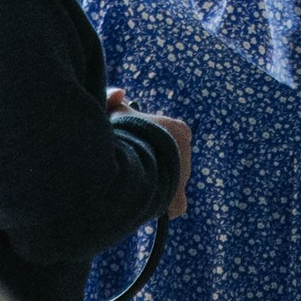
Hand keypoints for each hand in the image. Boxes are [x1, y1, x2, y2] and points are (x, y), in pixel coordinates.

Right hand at [122, 97, 192, 217]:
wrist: (129, 161)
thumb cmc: (122, 133)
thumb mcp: (115, 110)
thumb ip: (114, 99)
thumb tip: (121, 94)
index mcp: (178, 129)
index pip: (173, 133)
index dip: (153, 139)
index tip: (137, 143)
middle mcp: (186, 152)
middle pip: (170, 159)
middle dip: (154, 161)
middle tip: (133, 163)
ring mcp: (183, 176)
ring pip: (171, 181)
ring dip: (156, 182)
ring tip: (136, 183)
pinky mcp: (177, 198)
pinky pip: (177, 206)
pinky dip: (167, 207)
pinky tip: (153, 205)